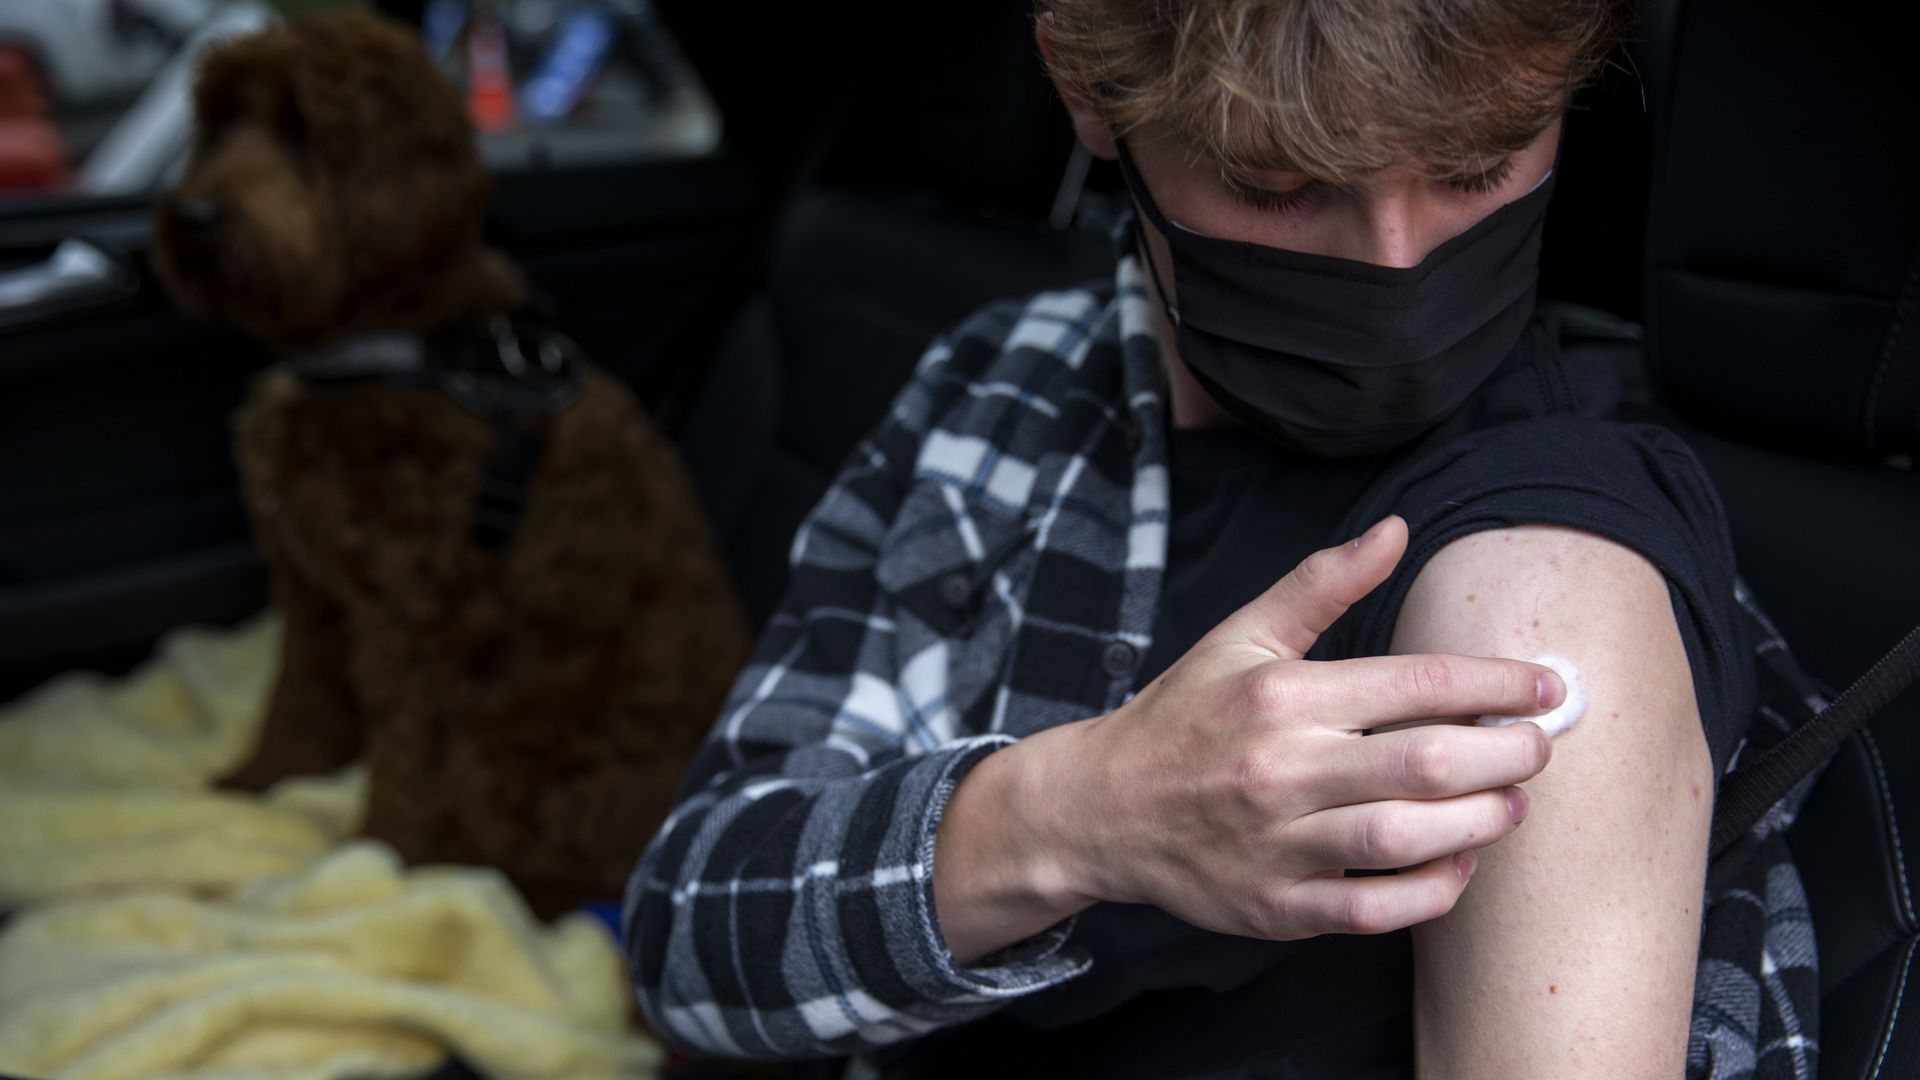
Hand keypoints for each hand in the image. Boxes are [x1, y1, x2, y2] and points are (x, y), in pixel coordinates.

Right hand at [1047, 515, 1559, 938]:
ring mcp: (1277, 844)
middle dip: (1507, 753)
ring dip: (1482, 821)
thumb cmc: (1186, 715)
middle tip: (1541, 746)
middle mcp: (1280, 769)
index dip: (1498, 683)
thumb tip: (1395, 529)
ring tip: (1511, 803)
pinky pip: (1373, 910)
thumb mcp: (1243, 635)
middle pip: (1427, 763)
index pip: (1416, 682)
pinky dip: (1432, 891)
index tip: (1545, 687)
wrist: (1103, 807)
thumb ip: (1323, 583)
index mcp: (1282, 696)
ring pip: (1407, 838)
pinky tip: (1459, 863)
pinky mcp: (1275, 908)